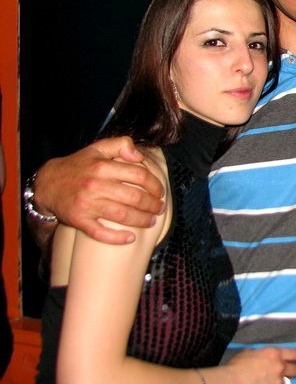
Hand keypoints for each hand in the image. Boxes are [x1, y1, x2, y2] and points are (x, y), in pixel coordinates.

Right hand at [35, 137, 164, 243]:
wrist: (47, 183)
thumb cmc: (78, 165)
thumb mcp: (97, 148)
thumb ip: (120, 144)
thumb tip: (139, 155)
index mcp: (103, 166)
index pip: (139, 175)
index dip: (155, 184)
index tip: (161, 191)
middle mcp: (95, 185)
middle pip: (134, 197)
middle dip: (152, 205)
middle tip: (160, 208)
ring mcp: (87, 204)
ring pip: (122, 215)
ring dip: (142, 220)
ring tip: (151, 221)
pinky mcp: (78, 220)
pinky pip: (100, 233)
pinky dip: (117, 238)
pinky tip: (130, 238)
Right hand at [227, 347, 295, 383]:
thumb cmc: (236, 367)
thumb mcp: (249, 353)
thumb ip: (260, 354)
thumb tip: (262, 357)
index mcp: (274, 354)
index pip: (295, 354)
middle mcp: (280, 367)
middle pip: (295, 370)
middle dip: (293, 371)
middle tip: (289, 373)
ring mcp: (278, 382)